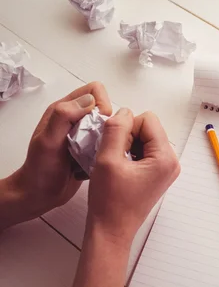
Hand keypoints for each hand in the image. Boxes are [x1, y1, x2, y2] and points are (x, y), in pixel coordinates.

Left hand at [6, 82, 111, 222]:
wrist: (39, 195)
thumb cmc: (40, 169)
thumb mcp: (48, 141)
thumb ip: (64, 116)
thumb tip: (90, 100)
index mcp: (63, 110)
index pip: (94, 91)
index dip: (102, 104)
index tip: (100, 124)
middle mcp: (74, 119)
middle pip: (104, 107)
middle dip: (109, 122)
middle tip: (102, 140)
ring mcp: (83, 134)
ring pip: (108, 125)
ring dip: (110, 136)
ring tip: (102, 151)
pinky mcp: (90, 148)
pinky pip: (108, 141)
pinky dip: (109, 148)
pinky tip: (101, 159)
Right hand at [86, 109, 179, 247]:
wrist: (111, 230)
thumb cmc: (110, 201)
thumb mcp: (107, 159)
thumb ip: (116, 129)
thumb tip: (123, 112)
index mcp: (165, 158)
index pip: (148, 119)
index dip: (126, 127)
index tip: (115, 147)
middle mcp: (172, 162)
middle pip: (149, 127)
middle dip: (128, 136)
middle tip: (115, 157)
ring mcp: (166, 168)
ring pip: (145, 138)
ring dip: (127, 145)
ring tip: (117, 164)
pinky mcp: (158, 173)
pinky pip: (145, 151)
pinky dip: (130, 154)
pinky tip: (120, 169)